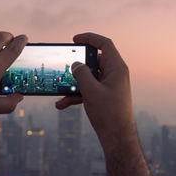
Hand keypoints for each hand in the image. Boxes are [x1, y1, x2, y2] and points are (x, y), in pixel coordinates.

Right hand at [56, 33, 133, 149]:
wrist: (117, 138)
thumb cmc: (109, 114)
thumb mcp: (90, 91)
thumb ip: (81, 73)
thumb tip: (76, 64)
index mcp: (117, 68)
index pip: (105, 44)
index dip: (90, 38)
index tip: (74, 39)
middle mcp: (115, 74)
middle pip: (94, 61)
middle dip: (77, 65)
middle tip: (64, 66)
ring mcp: (110, 85)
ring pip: (89, 77)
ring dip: (74, 83)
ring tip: (59, 89)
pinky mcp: (105, 96)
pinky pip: (89, 90)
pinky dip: (77, 95)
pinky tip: (62, 104)